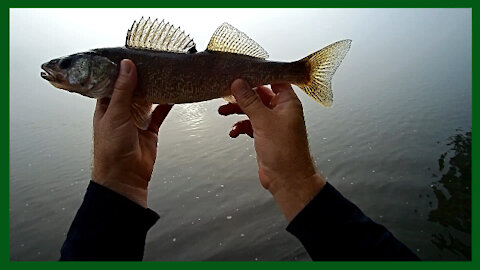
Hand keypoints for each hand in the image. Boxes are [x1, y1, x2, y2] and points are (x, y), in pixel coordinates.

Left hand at [92, 59, 172, 207]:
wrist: (125, 177)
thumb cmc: (111, 150)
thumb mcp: (115, 114)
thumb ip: (123, 90)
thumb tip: (127, 66)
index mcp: (105, 107)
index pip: (111, 82)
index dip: (119, 70)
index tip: (130, 56)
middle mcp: (120, 111)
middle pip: (131, 89)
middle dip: (140, 77)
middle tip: (151, 62)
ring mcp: (136, 120)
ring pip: (147, 99)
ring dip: (154, 89)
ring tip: (162, 73)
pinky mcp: (150, 129)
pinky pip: (160, 113)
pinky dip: (166, 104)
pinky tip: (173, 94)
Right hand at [219, 80, 325, 220]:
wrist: (288, 180)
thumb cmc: (286, 153)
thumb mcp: (264, 121)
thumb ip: (250, 100)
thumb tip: (238, 83)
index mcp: (287, 103)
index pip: (274, 79)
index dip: (259, 74)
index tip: (242, 71)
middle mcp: (281, 111)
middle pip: (259, 94)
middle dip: (242, 95)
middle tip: (226, 92)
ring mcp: (272, 124)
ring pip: (251, 110)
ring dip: (237, 111)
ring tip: (223, 111)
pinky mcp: (264, 136)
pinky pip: (249, 125)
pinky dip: (240, 126)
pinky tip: (234, 131)